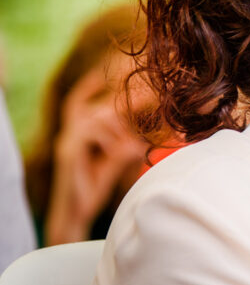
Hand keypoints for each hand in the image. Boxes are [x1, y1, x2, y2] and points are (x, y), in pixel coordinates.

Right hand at [45, 61, 146, 244]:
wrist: (75, 214)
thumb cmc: (93, 186)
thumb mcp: (114, 162)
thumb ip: (127, 147)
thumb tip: (144, 139)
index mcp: (77, 132)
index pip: (79, 100)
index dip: (90, 84)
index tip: (108, 71)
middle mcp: (69, 134)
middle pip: (89, 105)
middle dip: (117, 99)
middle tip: (146, 97)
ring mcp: (67, 143)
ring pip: (94, 118)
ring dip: (118, 125)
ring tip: (134, 142)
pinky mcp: (69, 155)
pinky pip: (90, 134)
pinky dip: (110, 138)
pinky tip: (123, 150)